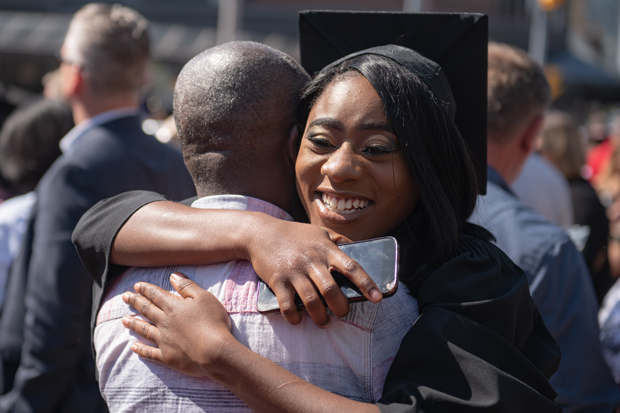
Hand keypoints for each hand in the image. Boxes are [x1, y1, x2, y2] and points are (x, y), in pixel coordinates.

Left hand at [122, 271, 232, 377]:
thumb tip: (173, 276)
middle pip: (147, 310)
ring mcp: (164, 340)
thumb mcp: (204, 297)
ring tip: (123, 320)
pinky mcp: (167, 357)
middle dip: (135, 302)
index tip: (136, 285)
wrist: (214, 352)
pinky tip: (134, 348)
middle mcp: (164, 322)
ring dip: (134, 324)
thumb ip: (187, 286)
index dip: (146, 289)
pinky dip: (141, 350)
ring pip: (144, 330)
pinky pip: (150, 353)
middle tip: (125, 297)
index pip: (156, 295)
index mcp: (173, 306)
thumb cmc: (213, 322)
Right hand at [245, 216, 382, 326]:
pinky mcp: (277, 281)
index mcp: (325, 249)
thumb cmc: (294, 234)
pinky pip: (288, 305)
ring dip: (320, 317)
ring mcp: (294, 272)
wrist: (260, 232)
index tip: (378, 298)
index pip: (351, 266)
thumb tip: (360, 249)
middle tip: (343, 313)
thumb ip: (339, 241)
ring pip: (312, 302)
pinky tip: (298, 320)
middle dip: (341, 308)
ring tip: (323, 321)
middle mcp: (311, 261)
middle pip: (331, 290)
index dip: (366, 283)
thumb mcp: (319, 232)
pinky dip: (294, 317)